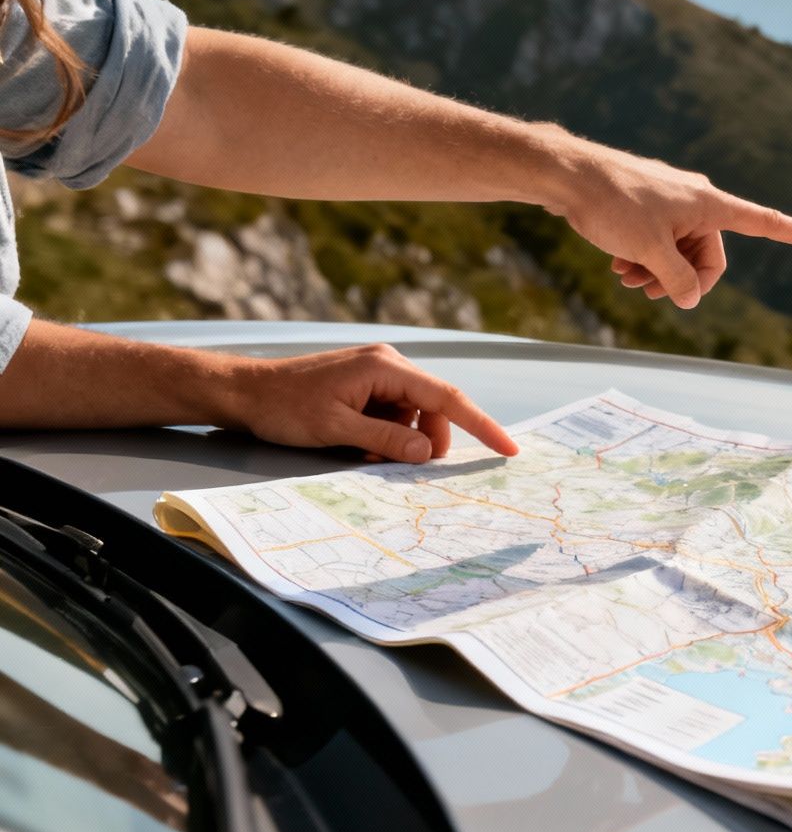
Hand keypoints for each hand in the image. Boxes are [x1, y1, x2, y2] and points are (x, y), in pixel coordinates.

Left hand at [219, 344, 519, 462]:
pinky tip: (359, 443)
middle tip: (404, 467)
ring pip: (413, 414)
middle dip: (426, 441)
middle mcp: (388, 364)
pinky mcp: (366, 384)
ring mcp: (377, 373)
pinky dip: (386, 433)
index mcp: (385, 367)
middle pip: (433, 408)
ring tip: (366, 453)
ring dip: (402, 440)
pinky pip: (393, 412)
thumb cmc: (284, 406)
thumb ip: (386, 440)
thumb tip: (426, 453)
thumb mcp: (336, 429)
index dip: (481, 425)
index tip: (507, 448)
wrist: (244, 391)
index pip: (447, 397)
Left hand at [539, 131, 791, 308]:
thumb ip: (677, 279)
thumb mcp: (648, 251)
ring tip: (628, 279)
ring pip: (681, 248)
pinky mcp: (650, 202)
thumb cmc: (611, 204)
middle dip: (684, 278)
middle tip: (649, 291)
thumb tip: (690, 298)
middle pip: (710, 254)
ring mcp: (673, 200)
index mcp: (710, 205)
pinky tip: (619, 265)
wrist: (567, 174)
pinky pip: (662, 237)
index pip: (766, 222)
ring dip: (661, 271)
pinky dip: (647, 255)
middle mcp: (698, 199)